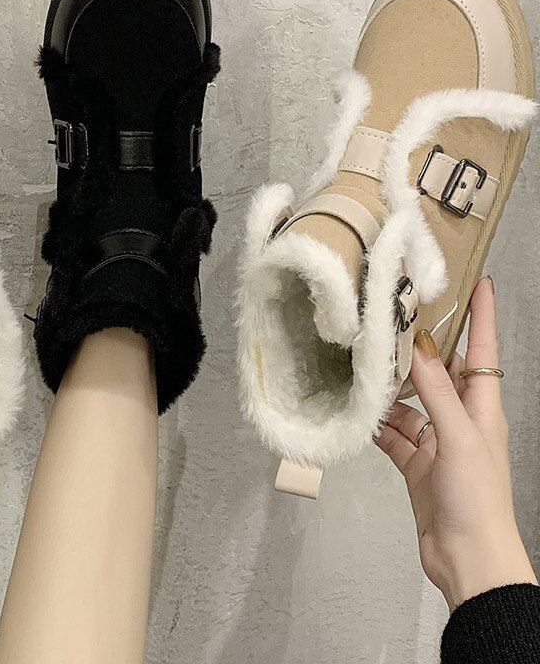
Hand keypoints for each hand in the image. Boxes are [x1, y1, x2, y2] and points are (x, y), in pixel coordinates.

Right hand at [376, 276, 536, 609]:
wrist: (468, 559)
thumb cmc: (476, 496)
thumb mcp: (459, 438)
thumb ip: (437, 392)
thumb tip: (417, 346)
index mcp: (483, 409)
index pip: (484, 352)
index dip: (483, 317)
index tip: (480, 282)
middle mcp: (460, 419)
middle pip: (440, 373)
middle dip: (419, 349)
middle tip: (392, 318)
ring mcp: (436, 442)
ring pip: (408, 404)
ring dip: (388, 391)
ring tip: (362, 365)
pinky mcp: (414, 463)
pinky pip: (392, 434)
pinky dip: (376, 425)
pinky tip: (357, 413)